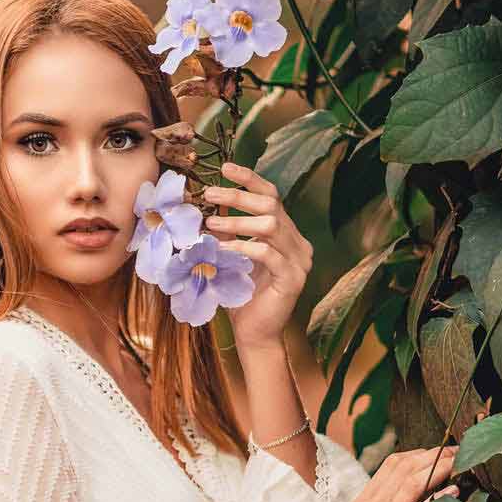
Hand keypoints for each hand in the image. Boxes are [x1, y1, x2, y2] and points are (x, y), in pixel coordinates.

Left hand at [201, 160, 312, 349]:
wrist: (255, 334)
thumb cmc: (241, 295)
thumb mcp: (232, 256)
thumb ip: (227, 232)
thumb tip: (202, 205)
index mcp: (286, 234)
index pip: (272, 195)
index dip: (250, 179)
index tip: (225, 167)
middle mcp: (298, 243)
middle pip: (271, 204)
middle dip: (238, 196)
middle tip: (209, 193)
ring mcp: (299, 261)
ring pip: (271, 225)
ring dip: (238, 222)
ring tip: (211, 224)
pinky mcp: (292, 279)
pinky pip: (268, 254)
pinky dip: (243, 248)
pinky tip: (223, 249)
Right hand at [316, 446, 461, 501]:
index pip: (393, 465)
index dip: (420, 453)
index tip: (442, 451)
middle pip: (404, 469)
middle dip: (435, 455)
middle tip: (458, 450)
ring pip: (410, 486)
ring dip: (437, 469)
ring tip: (459, 461)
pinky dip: (435, 501)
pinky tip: (453, 492)